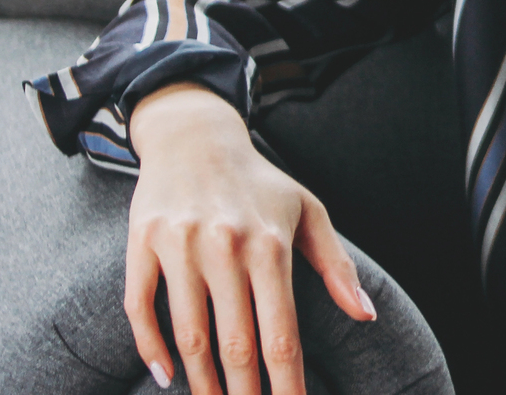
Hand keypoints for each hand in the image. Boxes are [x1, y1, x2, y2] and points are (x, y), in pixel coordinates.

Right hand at [124, 82, 376, 394]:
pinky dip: (150, 347)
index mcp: (270, 244)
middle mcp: (226, 246)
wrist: (195, 136)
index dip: (286, 381)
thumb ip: (336, 266)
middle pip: (236, 343)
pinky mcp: (142, 242)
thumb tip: (365, 316)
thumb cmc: (260, 183)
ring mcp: (181, 245)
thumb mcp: (308, 212)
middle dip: (244, 394)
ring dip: (201, 381)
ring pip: (190, 333)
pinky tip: (166, 376)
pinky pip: (140, 307)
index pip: (281, 332)